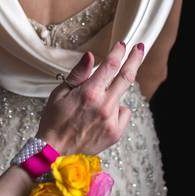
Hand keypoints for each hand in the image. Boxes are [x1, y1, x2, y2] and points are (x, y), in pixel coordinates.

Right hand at [36, 41, 145, 155]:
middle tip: (140, 48)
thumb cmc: (54, 120)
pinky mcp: (116, 132)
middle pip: (127, 76)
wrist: (55, 152)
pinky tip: (101, 116)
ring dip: (114, 92)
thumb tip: (90, 55)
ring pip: (122, 96)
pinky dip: (116, 110)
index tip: (122, 44)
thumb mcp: (60, 93)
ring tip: (95, 103)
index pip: (111, 66)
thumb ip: (78, 73)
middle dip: (135, 59)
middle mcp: (104, 105)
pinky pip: (123, 113)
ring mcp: (112, 120)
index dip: (118, 52)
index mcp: (89, 93)